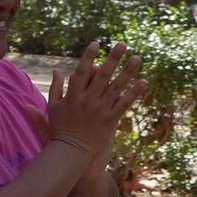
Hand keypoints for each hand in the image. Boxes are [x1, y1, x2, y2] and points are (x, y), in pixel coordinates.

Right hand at [45, 40, 145, 167]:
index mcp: (72, 96)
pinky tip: (143, 82)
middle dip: (113, 58)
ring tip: (137, 58)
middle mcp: (87, 100)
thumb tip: (57, 70)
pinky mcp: (110, 119)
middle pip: (102, 75)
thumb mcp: (53, 108)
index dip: (88, 57)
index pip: (81, 72)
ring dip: (127, 72)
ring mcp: (100, 110)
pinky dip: (134, 93)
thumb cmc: (60, 130)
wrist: (71, 153)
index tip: (96, 43)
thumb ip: (55, 88)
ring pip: (116, 87)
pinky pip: (124, 103)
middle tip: (122, 43)